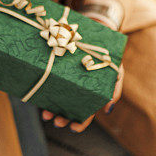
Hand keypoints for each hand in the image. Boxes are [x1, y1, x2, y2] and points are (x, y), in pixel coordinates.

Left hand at [40, 10, 124, 131]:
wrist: (96, 26)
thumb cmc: (108, 51)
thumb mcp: (116, 69)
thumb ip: (115, 88)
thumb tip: (108, 109)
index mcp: (92, 91)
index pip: (88, 111)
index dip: (81, 122)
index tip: (73, 128)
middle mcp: (79, 87)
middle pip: (70, 107)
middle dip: (63, 117)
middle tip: (55, 121)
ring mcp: (67, 78)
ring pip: (58, 97)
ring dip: (52, 108)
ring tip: (46, 114)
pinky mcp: (57, 67)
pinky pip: (50, 81)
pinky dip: (45, 90)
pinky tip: (39, 97)